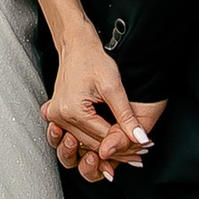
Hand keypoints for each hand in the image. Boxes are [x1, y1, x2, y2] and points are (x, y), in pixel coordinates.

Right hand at [42, 40, 150, 181]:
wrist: (76, 45)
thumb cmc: (92, 59)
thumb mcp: (114, 87)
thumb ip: (126, 116)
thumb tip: (140, 138)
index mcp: (72, 110)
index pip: (104, 138)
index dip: (126, 145)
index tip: (142, 149)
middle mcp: (59, 116)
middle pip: (94, 144)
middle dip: (118, 150)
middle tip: (139, 153)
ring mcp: (55, 116)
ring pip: (86, 142)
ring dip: (107, 147)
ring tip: (128, 149)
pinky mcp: (56, 114)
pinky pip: (77, 134)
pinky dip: (94, 139)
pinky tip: (109, 141)